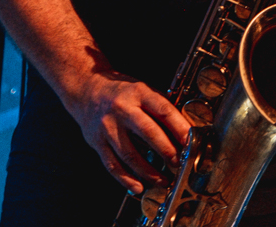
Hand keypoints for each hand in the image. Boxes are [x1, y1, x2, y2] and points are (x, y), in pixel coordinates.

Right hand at [62, 67, 191, 194]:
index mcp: (138, 93)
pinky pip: (112, 164)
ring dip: (148, 171)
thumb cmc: (120, 91)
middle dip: (166, 150)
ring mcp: (108, 126)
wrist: (85, 89)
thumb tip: (183, 131)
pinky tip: (138, 186)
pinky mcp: (96, 141)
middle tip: (178, 163)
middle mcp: (122, 108)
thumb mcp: (142, 90)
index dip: (179, 127)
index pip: (163, 110)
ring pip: (129, 153)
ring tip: (163, 180)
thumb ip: (159, 108)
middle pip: (147, 132)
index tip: (190, 142)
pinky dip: (126, 178)